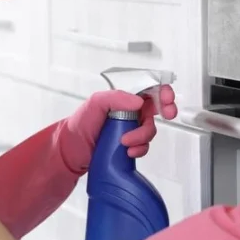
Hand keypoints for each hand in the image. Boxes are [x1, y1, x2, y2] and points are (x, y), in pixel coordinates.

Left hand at [58, 86, 177, 173]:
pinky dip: (140, 149)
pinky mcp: (131, 144)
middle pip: (157, 107)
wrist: (71, 151)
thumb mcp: (95, 103)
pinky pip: (144, 146)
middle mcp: (130, 111)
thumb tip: (138, 101)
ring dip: (143, 135)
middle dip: (166, 110)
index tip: (167, 98)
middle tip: (167, 114)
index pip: (149, 88)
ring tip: (125, 141)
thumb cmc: (80, 124)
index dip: (163, 91)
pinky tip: (128, 151)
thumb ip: (116, 98)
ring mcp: (131, 128)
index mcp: (124, 97)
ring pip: (150, 129)